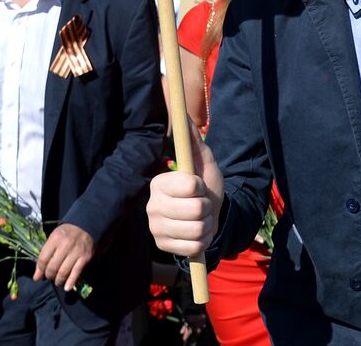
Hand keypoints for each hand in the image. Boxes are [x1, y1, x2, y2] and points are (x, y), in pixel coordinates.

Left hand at [34, 223, 94, 291]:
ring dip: (58, 280)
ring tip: (58, 281)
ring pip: (63, 272)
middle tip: (50, 276)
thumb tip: (36, 277)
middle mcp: (66, 245)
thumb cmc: (66, 235)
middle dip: (50, 275)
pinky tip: (67, 287)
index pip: (43, 259)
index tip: (42, 272)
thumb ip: (44, 256)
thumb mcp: (53, 240)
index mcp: (55, 239)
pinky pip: (76, 273)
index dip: (41, 269)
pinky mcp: (85, 257)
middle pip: (53, 267)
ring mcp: (76, 251)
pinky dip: (71, 282)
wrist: (86, 227)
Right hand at [148, 137, 223, 256]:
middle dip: (207, 207)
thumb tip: (183, 113)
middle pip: (196, 210)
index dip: (202, 187)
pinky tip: (196, 234)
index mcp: (158, 183)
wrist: (209, 214)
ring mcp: (155, 228)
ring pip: (197, 230)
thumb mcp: (203, 161)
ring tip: (200, 218)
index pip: (190, 186)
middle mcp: (152, 206)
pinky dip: (203, 241)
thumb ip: (193, 140)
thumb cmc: (204, 185)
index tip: (198, 186)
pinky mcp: (162, 247)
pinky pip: (194, 247)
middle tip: (202, 204)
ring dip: (207, 224)